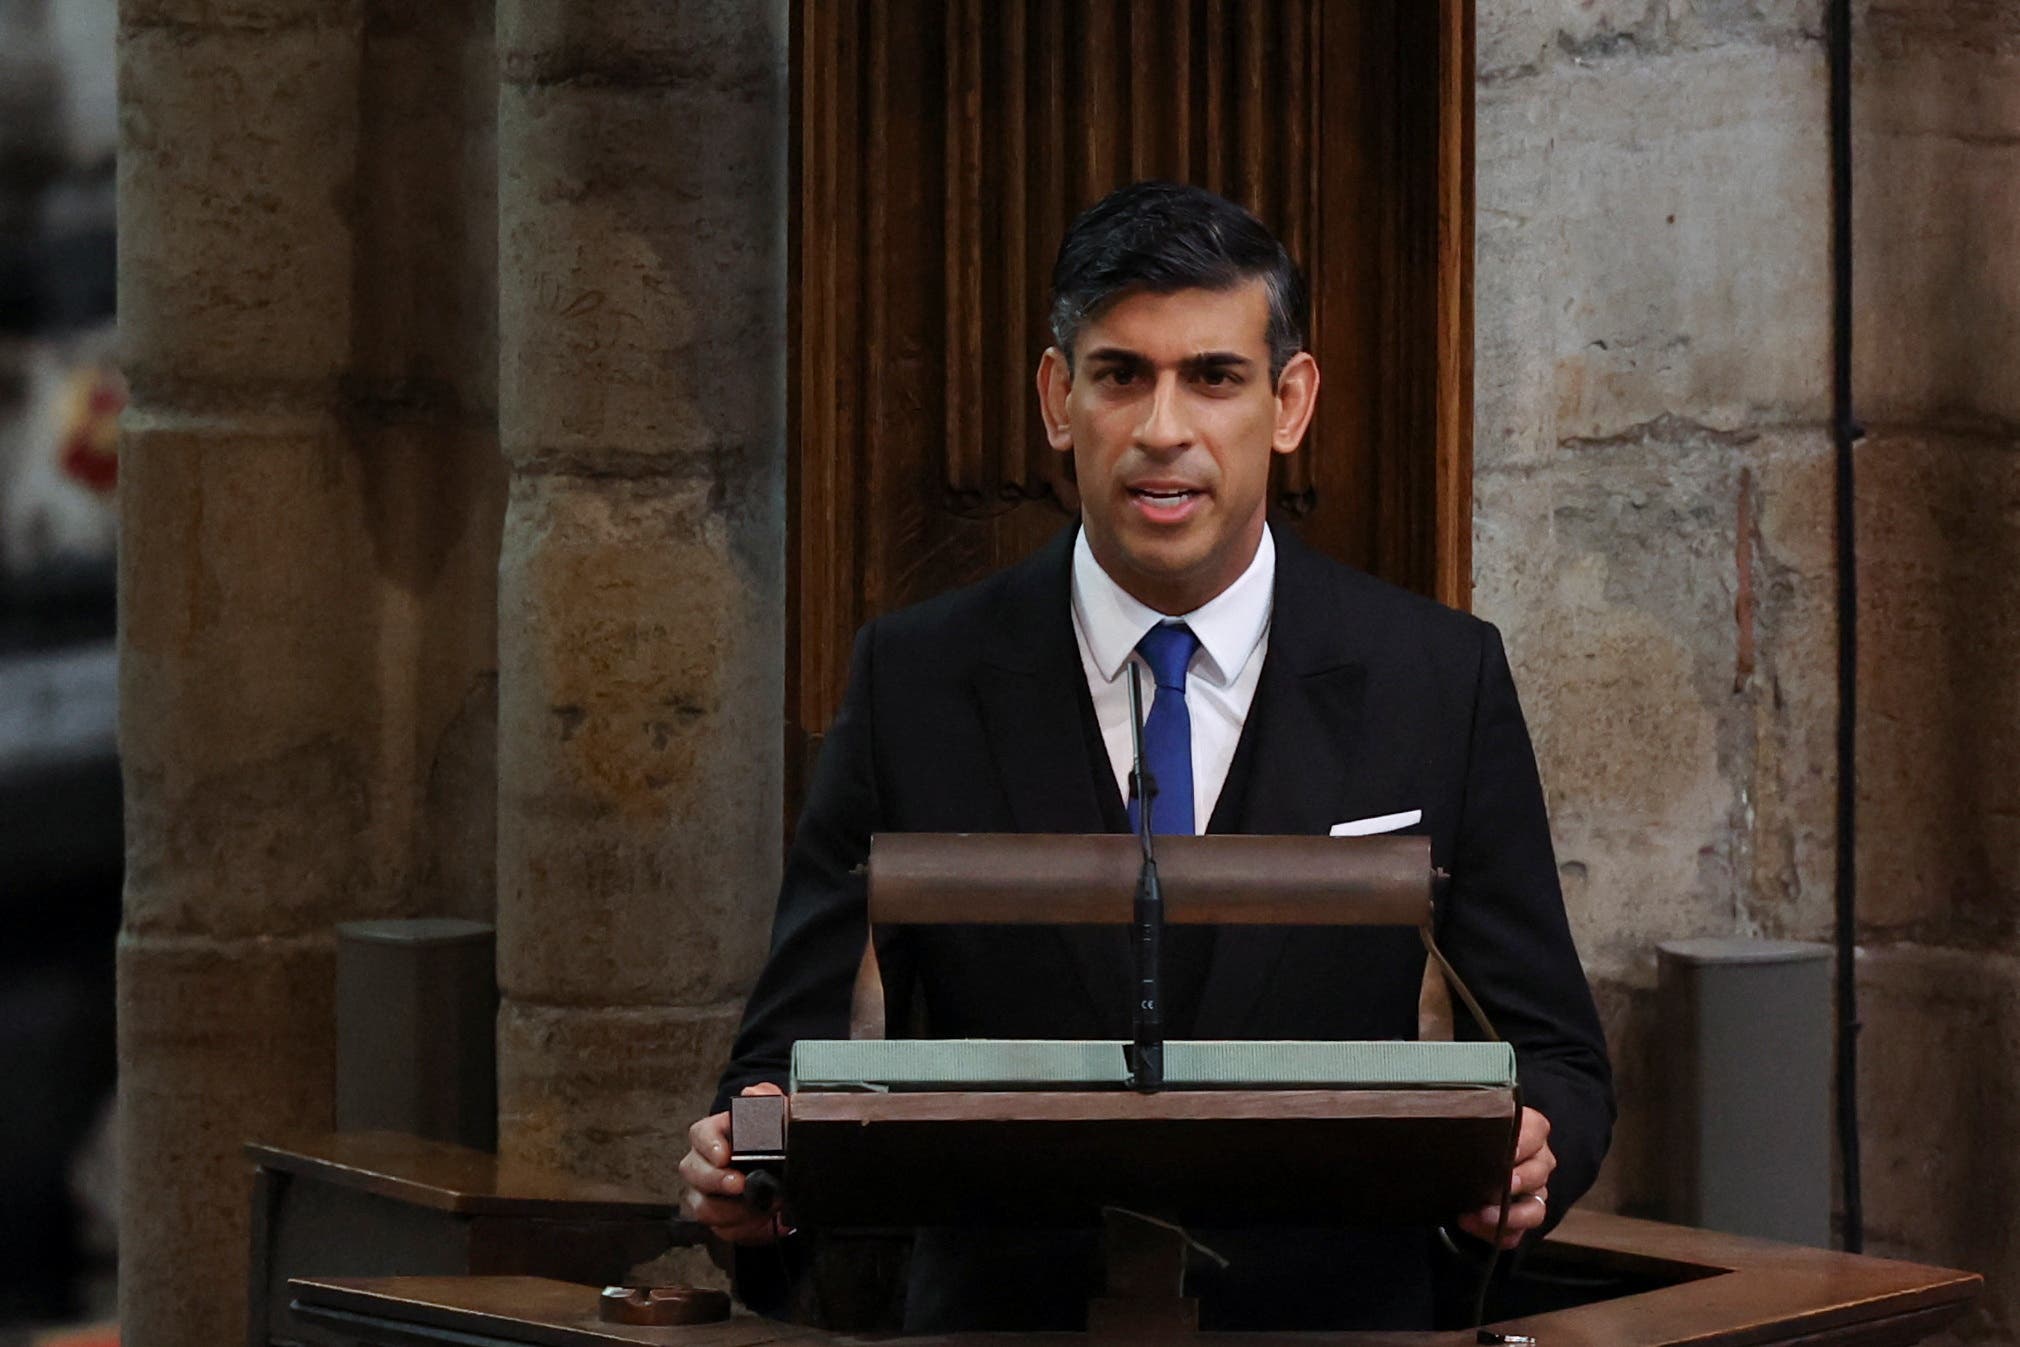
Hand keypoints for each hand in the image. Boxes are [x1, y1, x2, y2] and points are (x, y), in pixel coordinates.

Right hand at [678, 1083, 786, 1244]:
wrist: (790, 1177)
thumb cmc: (779, 1142)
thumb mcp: (781, 1117)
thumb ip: (770, 1101)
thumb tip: (752, 1093)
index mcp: (717, 1134)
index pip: (700, 1134)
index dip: (709, 1145)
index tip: (724, 1154)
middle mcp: (704, 1163)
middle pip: (692, 1171)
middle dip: (715, 1180)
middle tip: (740, 1184)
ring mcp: (706, 1192)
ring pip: (700, 1205)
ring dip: (730, 1210)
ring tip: (760, 1205)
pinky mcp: (717, 1219)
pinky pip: (719, 1228)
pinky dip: (742, 1226)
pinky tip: (760, 1218)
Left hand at [1456, 1106, 1553, 1249]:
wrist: (1455, 1167)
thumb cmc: (1468, 1137)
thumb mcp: (1467, 1122)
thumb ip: (1468, 1117)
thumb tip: (1447, 1113)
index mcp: (1529, 1131)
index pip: (1537, 1130)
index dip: (1523, 1140)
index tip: (1507, 1150)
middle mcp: (1538, 1162)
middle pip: (1539, 1172)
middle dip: (1517, 1181)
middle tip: (1494, 1186)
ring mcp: (1534, 1194)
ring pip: (1535, 1209)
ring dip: (1509, 1215)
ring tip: (1481, 1214)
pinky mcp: (1519, 1221)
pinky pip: (1517, 1233)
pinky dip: (1495, 1232)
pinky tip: (1470, 1224)